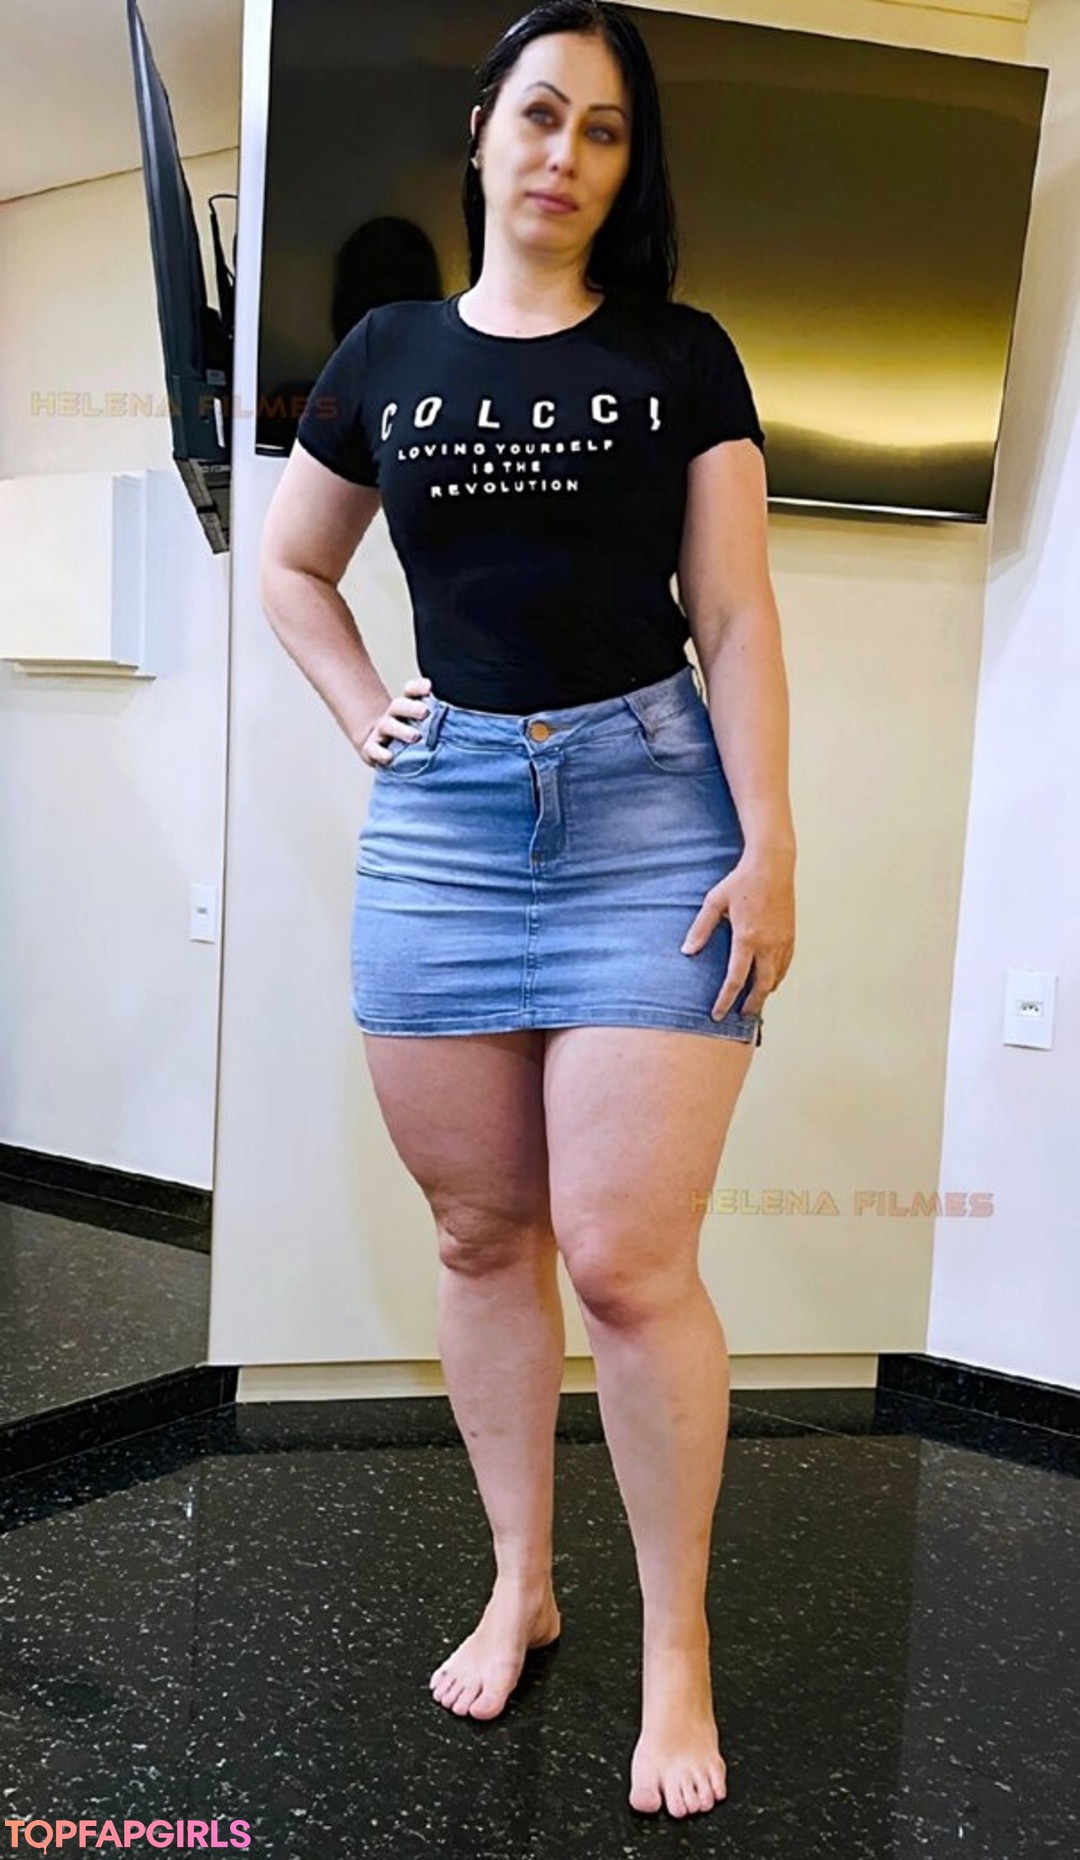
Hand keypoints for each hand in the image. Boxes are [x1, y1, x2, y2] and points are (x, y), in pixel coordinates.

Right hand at [358, 676, 432, 767]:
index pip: (410, 692)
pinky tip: (390, 757)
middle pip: (398, 706)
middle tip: (425, 712)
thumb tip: (459, 720)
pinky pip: (374, 749)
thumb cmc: (407, 736)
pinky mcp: (372, 749)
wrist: (379, 749)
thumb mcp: (420, 725)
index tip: (428, 687)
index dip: (417, 688)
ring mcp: (381, 732)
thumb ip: (434, 720)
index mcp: (405, 707)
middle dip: (411, 708)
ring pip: (388, 726)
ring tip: (416, 737)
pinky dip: (381, 753)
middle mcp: (392, 716)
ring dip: (401, 730)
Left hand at [680, 847, 795, 1019]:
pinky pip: (785, 965)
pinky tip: (769, 980)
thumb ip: (701, 929)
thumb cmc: (741, 881)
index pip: (736, 979)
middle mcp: (768, 944)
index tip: (718, 1014)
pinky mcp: (791, 935)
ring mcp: (782, 941)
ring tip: (754, 1001)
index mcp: (747, 937)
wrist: (773, 865)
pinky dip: (777, 977)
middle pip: (761, 986)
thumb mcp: (715, 902)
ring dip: (765, 992)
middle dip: (750, 1005)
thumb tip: (687, 951)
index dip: (726, 1000)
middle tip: (741, 1016)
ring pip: (776, 978)